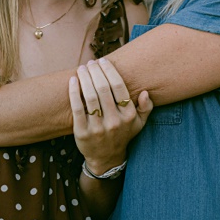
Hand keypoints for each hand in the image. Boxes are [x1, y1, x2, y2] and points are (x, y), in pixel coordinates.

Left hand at [69, 57, 152, 174]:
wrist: (106, 158)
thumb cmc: (123, 135)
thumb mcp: (140, 123)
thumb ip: (146, 107)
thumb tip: (145, 92)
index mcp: (129, 115)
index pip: (119, 87)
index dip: (110, 71)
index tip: (103, 61)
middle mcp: (114, 121)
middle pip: (103, 89)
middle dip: (95, 72)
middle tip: (90, 63)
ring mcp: (98, 128)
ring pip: (90, 97)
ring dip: (85, 79)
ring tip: (82, 69)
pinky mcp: (82, 133)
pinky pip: (78, 109)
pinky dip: (74, 92)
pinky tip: (73, 81)